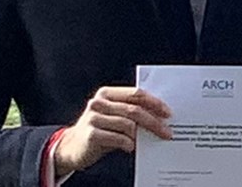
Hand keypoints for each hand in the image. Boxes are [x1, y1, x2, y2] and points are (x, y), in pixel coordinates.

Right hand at [51, 87, 172, 175]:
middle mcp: (98, 103)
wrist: (74, 147)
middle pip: (134, 110)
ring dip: (141, 134)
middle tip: (166, 132)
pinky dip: (128, 143)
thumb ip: (132, 112)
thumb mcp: (115, 117)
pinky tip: (131, 147)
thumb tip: (161, 117)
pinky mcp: (90, 134)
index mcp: (107, 93)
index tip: (168, 113)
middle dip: (153, 122)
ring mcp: (92, 118)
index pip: (136, 93)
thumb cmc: (101, 130)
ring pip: (127, 124)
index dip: (154, 103)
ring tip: (148, 140)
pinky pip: (117, 138)